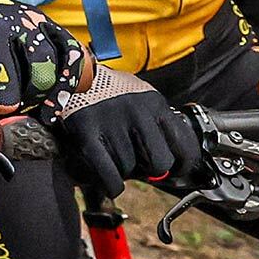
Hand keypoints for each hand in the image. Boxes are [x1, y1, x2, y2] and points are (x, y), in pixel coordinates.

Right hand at [51, 64, 202, 198]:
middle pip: (159, 163)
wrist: (74, 74)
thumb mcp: (142, 98)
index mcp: (155, 105)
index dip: (183, 166)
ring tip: (115, 157)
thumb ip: (159, 123)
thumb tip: (174, 161)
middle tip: (141, 165)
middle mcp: (138, 113)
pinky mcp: (88, 134)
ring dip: (124, 171)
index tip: (176, 172)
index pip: (184, 146)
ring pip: (130, 170)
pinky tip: (111, 183)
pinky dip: (112, 185)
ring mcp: (112, 123)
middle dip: (151, 170)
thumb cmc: (111, 92)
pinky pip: (109, 174)